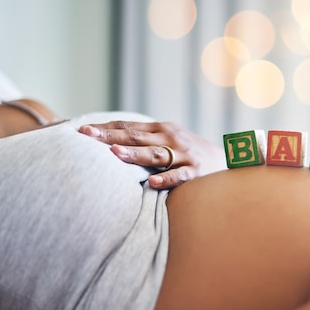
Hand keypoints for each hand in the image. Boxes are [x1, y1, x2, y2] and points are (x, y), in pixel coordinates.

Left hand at [79, 121, 226, 188]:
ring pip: (155, 154)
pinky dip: (166, 179)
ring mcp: (183, 154)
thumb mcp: (167, 140)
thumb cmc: (189, 153)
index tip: (81, 130)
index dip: (105, 127)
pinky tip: (152, 183)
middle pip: (136, 136)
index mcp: (160, 129)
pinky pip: (179, 176)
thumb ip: (144, 140)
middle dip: (110, 135)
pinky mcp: (195, 172)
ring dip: (134, 153)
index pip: (128, 126)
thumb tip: (110, 143)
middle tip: (87, 135)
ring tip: (114, 153)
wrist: (227, 160)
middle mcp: (170, 137)